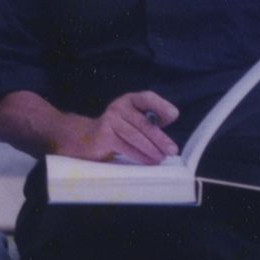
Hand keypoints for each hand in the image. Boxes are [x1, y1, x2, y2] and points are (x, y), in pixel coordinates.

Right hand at [55, 91, 178, 164]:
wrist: (85, 139)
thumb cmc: (116, 131)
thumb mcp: (132, 121)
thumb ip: (150, 119)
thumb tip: (171, 117)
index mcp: (128, 100)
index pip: (146, 98)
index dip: (161, 105)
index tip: (174, 115)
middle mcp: (118, 107)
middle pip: (143, 122)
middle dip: (160, 137)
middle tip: (172, 150)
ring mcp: (110, 120)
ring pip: (135, 135)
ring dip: (151, 149)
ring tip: (161, 158)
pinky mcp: (104, 135)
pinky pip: (125, 146)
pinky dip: (139, 155)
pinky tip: (148, 161)